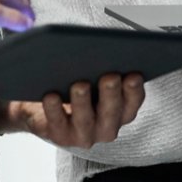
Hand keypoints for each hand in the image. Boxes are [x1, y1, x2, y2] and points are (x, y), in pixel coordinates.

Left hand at [0, 73, 144, 147]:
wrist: (46, 109)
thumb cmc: (77, 85)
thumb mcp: (94, 74)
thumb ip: (103, 64)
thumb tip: (104, 46)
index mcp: (122, 110)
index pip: (134, 101)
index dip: (135, 90)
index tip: (134, 75)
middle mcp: (106, 126)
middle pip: (111, 112)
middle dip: (111, 94)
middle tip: (110, 77)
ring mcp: (83, 134)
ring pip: (85, 121)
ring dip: (83, 103)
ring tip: (80, 85)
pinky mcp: (59, 135)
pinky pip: (56, 123)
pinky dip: (54, 109)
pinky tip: (51, 95)